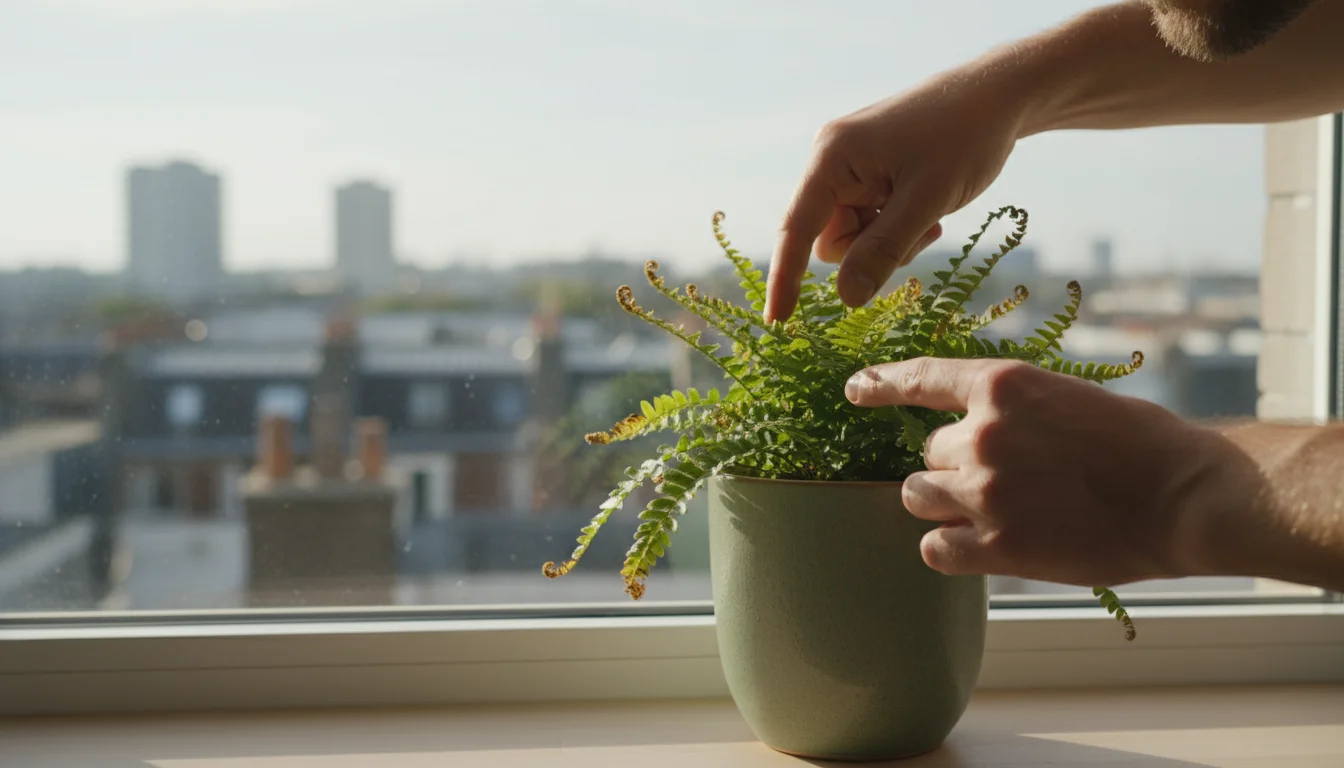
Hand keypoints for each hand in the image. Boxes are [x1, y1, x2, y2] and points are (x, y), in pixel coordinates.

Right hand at [765, 62, 1037, 322]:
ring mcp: (851, 166)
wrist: (999, 96)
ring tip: (929, 218)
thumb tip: (845, 298)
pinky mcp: (870, 173)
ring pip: (852, 235)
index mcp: (833, 157)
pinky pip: (869, 222)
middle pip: (830, 237)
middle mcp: (832, 159)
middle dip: (870, 250)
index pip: (797, 228)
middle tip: (919, 232)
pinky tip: (928, 212)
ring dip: (888, 242)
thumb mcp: (927, 201)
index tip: (776, 321)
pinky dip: (896, 228)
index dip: (786, 277)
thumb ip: (883, 250)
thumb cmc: (965, 138)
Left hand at [844, 357, 1229, 586]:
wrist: (1184, 495)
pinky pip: (934, 549)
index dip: (880, 384)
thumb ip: (1014, 412)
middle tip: (1008, 481)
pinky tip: (983, 549)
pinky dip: (950, 550)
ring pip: (918, 496)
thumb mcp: (1068, 399)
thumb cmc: (1141, 445)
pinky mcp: (995, 545)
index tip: (854, 389)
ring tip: (995, 513)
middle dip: (954, 467)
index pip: (919, 378)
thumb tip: (978, 430)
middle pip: (926, 452)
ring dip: (944, 505)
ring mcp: (983, 491)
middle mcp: (981, 434)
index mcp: (1002, 385)